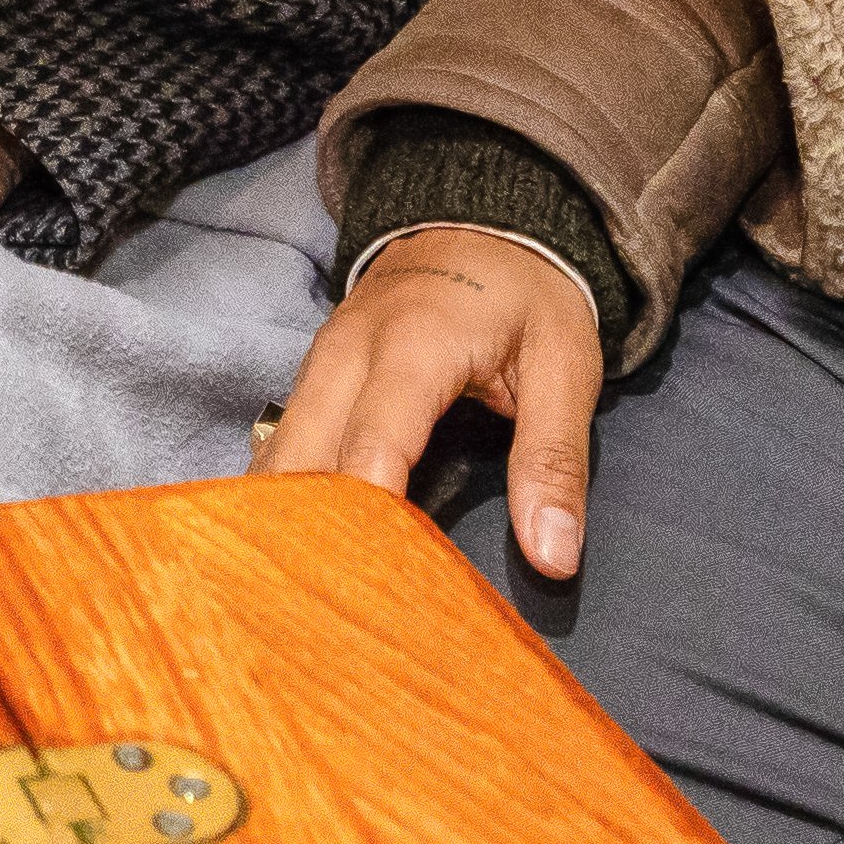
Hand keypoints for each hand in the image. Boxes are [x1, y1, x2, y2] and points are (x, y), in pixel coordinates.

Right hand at [258, 224, 607, 577]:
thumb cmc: (528, 299)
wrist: (481, 224)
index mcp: (411, 346)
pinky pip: (280, 451)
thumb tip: (554, 558)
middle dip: (312, 539)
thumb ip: (555, 460)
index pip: (371, 449)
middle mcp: (345, 355)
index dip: (369, 527)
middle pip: (300, 462)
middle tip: (334, 620)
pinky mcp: (309, 383)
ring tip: (309, 605)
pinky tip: (296, 558)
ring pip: (276, 460)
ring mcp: (317, 366)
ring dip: (288, 526)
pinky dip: (283, 504)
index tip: (383, 597)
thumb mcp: (566, 367)